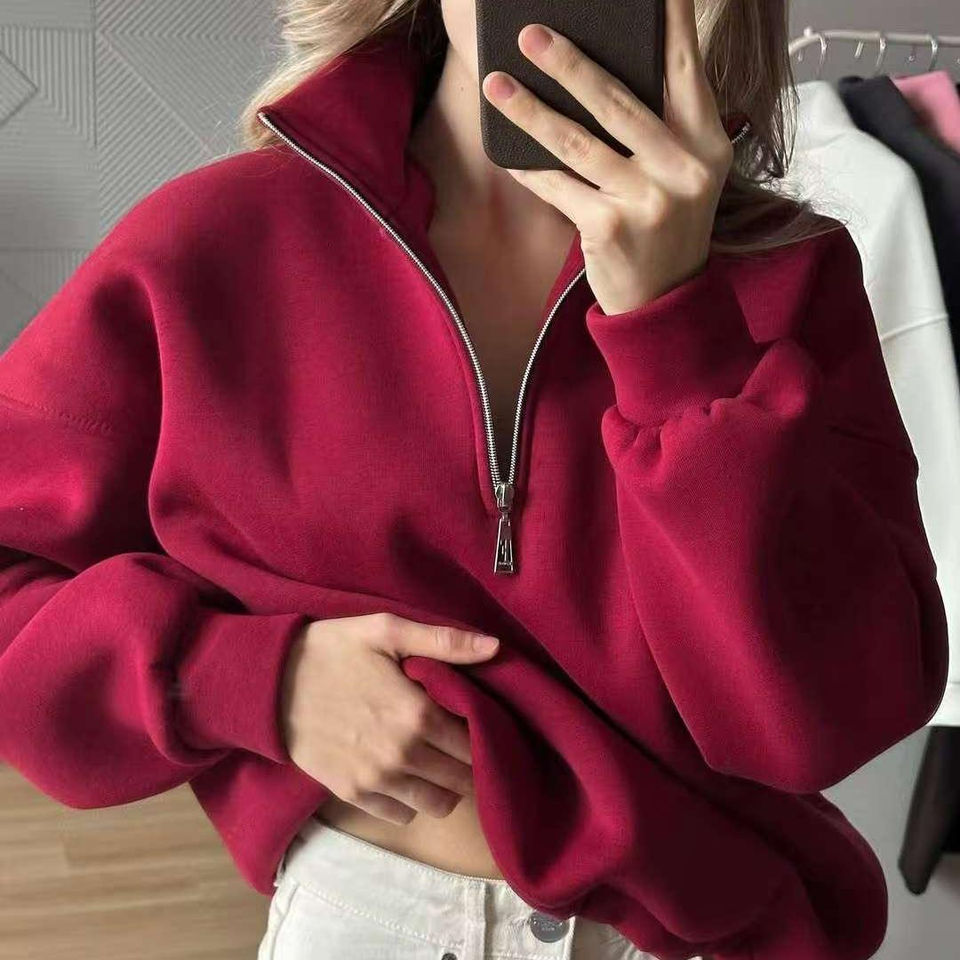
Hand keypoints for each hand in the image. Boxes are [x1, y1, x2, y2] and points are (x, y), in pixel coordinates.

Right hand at [280, 612, 500, 824]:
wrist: (268, 683)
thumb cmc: (331, 649)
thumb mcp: (385, 630)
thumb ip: (443, 641)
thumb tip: (495, 648)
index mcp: (417, 713)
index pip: (475, 742)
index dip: (483, 732)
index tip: (477, 719)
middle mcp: (402, 755)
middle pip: (462, 778)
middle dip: (469, 761)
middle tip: (460, 740)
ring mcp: (376, 780)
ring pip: (438, 804)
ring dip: (446, 786)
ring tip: (438, 760)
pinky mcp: (352, 795)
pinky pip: (401, 815)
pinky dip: (412, 801)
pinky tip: (408, 774)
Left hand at [480, 0, 733, 313]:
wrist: (666, 298)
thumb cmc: (668, 224)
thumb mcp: (686, 173)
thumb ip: (662, 127)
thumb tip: (600, 74)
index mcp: (707, 143)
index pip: (685, 69)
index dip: (669, 22)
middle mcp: (683, 168)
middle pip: (616, 101)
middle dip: (568, 63)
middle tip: (530, 33)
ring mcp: (647, 200)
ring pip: (576, 142)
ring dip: (530, 111)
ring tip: (495, 83)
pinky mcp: (609, 228)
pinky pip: (558, 187)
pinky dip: (529, 168)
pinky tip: (505, 150)